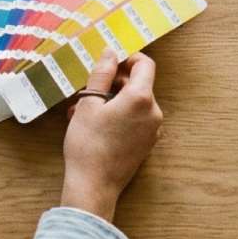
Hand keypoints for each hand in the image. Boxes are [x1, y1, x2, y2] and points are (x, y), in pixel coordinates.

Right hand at [60, 52, 163, 221]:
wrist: (93, 186)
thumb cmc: (88, 144)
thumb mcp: (88, 103)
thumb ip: (102, 74)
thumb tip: (110, 52)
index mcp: (141, 98)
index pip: (145, 64)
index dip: (128, 58)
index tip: (109, 62)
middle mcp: (153, 112)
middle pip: (139, 84)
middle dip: (114, 82)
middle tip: (88, 89)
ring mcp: (153, 130)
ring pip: (135, 103)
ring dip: (113, 100)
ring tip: (84, 110)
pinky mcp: (147, 144)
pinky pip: (136, 120)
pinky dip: (119, 116)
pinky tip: (95, 124)